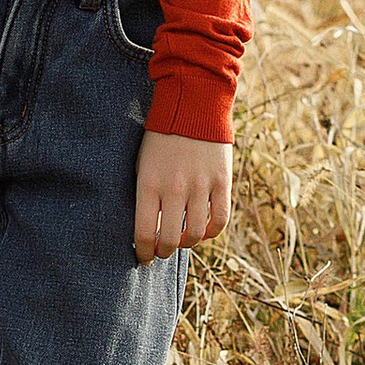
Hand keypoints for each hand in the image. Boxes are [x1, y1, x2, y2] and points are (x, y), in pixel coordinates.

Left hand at [134, 131, 232, 263]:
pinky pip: (220, 220)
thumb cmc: (161, 138)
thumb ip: (146, 196)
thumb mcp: (143, 164)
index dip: (143, 252)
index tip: (143, 257)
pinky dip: (212, 232)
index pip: (144, 233)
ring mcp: (200, 186)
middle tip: (162, 250)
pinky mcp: (221, 182)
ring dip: (187, 244)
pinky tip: (203, 229)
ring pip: (196, 234)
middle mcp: (175, 188)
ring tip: (182, 239)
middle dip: (164, 251)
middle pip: (169, 239)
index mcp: (149, 183)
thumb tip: (149, 228)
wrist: (193, 106)